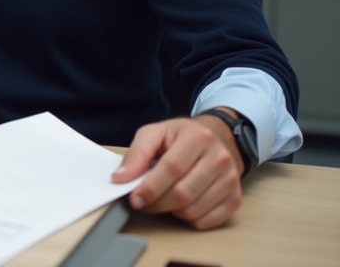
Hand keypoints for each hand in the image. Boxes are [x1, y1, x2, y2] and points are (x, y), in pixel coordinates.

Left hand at [112, 112, 244, 229]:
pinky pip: (208, 221)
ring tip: (162, 200)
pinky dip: (189, 220)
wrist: (218, 139)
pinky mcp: (235, 198)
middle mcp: (219, 158)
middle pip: (183, 193)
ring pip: (194, 210)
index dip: (150, 187)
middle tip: (143, 202)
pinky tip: (181, 206)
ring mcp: (230, 179)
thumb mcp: (155, 133)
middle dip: (157, 203)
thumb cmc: (182, 137)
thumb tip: (120, 177)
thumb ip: (136, 153)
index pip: (172, 168)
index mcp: (198, 137)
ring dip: (171, 212)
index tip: (134, 198)